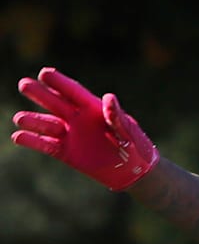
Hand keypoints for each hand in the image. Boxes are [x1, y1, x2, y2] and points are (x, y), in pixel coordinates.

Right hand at [11, 67, 159, 190]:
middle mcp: (79, 119)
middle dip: (40, 94)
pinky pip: (46, 145)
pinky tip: (18, 136)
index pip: (73, 92)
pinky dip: (32, 141)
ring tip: (19, 118)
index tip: (44, 73)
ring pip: (47, 124)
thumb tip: (108, 98)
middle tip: (23, 84)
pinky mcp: (66, 152)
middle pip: (55, 103)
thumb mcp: (129, 130)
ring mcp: (71, 135)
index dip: (60, 82)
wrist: (133, 170)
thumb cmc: (136, 146)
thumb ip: (117, 116)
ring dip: (33, 120)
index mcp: (94, 108)